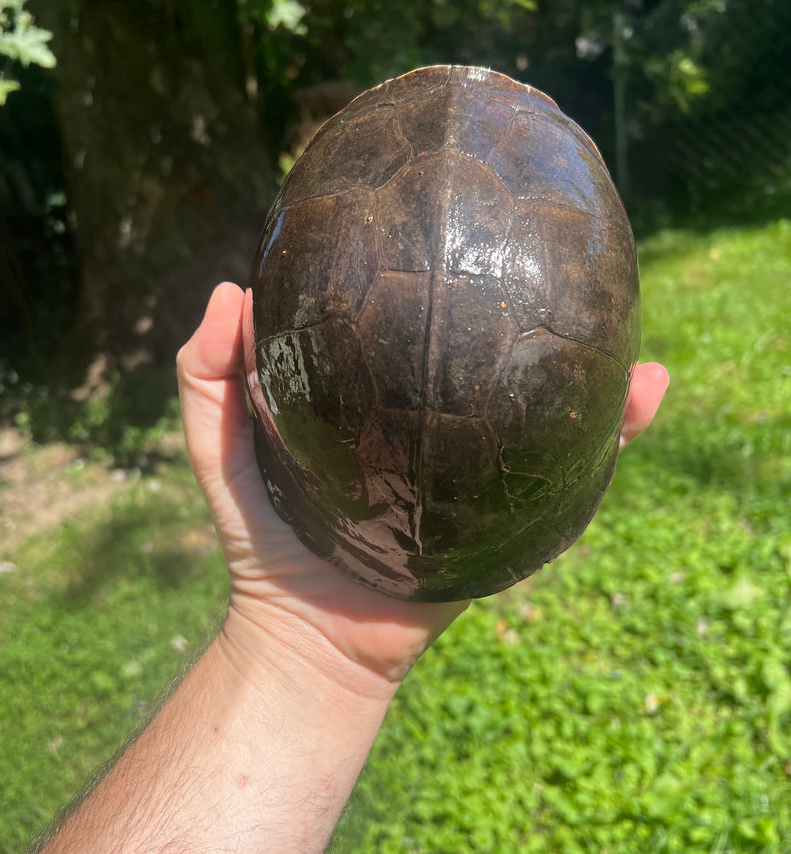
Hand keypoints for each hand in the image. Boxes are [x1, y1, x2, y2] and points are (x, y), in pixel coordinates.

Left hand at [177, 284, 667, 689]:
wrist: (308, 634)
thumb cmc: (260, 537)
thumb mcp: (221, 447)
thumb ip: (207, 377)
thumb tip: (230, 288)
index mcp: (379, 400)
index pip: (413, 327)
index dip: (434, 278)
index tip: (454, 219)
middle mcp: (438, 425)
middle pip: (493, 361)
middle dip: (530, 313)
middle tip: (557, 252)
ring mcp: (479, 468)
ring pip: (544, 408)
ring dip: (593, 364)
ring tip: (627, 312)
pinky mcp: (508, 514)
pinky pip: (570, 474)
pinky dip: (614, 435)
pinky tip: (646, 390)